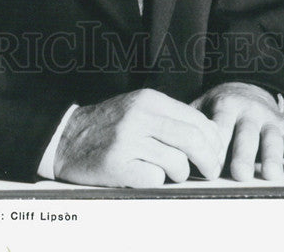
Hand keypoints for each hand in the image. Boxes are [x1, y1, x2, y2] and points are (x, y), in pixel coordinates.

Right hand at [53, 88, 226, 187]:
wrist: (67, 138)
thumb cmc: (111, 127)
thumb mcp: (139, 109)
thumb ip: (170, 119)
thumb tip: (211, 140)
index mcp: (149, 99)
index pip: (198, 120)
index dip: (214, 142)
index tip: (215, 155)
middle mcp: (139, 116)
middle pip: (193, 140)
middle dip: (210, 161)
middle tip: (210, 172)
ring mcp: (127, 140)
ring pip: (177, 163)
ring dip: (179, 174)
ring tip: (166, 172)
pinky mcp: (116, 164)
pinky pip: (155, 180)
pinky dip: (155, 182)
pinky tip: (142, 174)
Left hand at [191, 82, 283, 180]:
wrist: (246, 90)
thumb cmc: (218, 109)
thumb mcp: (202, 106)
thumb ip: (189, 123)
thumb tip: (170, 146)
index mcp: (225, 105)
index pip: (219, 125)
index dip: (216, 144)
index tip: (210, 165)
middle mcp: (248, 111)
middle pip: (246, 134)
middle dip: (243, 154)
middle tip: (240, 174)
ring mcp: (268, 120)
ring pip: (271, 139)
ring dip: (272, 157)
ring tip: (270, 175)